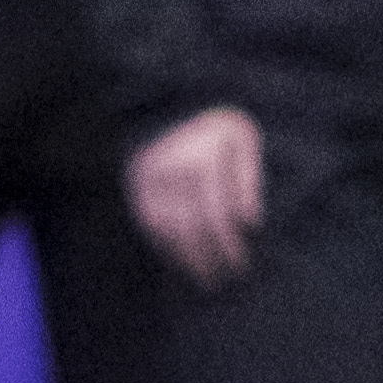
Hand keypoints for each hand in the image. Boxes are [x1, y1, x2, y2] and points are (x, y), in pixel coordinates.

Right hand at [127, 104, 263, 286]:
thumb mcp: (243, 137)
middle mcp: (169, 170)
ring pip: (163, 231)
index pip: (216, 216)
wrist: (172, 100)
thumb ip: (248, 179)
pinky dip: (163, 246)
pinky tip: (179, 261)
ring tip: (201, 279)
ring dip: (183, 259)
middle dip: (206, 260)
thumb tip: (249, 222)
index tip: (241, 267)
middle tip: (222, 282)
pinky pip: (147, 224)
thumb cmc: (216, 122)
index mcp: (200, 159)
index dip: (229, 246)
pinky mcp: (133, 185)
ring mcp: (146, 179)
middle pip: (189, 229)